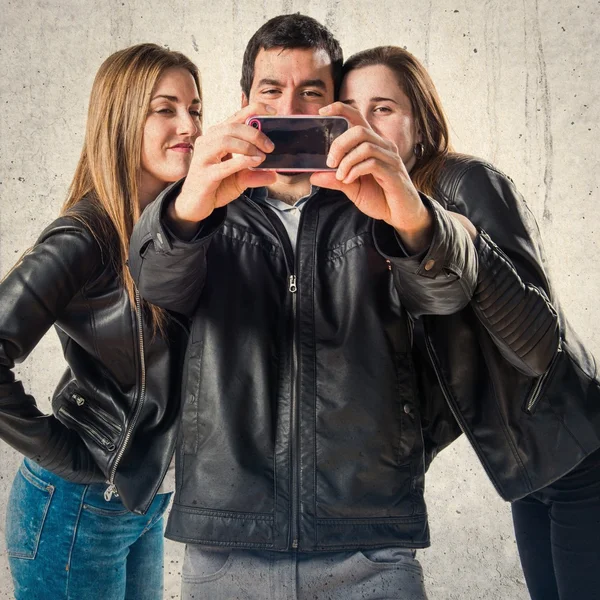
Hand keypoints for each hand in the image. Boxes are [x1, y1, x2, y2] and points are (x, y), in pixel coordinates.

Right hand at [172, 103, 277, 224]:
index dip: (254, 109)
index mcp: (216, 137)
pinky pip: (224, 164)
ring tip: (262, 156)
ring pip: (226, 140)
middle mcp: (208, 142)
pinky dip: (243, 161)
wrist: (194, 205)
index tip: (273, 111)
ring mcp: (203, 158)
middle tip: (270, 146)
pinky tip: (255, 162)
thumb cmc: (215, 186)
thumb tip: (274, 174)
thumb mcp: (239, 179)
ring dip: (248, 146)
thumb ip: (254, 174)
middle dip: (255, 133)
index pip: (235, 117)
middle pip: (232, 127)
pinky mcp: (204, 175)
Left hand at [311, 103, 432, 252]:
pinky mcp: (393, 173)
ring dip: (346, 160)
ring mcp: (390, 158)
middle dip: (339, 144)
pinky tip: (348, 181)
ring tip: (340, 176)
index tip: (322, 113)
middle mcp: (383, 146)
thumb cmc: (379, 198)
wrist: (400, 215)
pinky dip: (355, 171)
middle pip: (359, 130)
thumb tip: (314, 175)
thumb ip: (335, 180)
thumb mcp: (352, 188)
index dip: (340, 110)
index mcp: (372, 144)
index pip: (357, 117)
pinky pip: (372, 163)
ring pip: (365, 145)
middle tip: (330, 162)